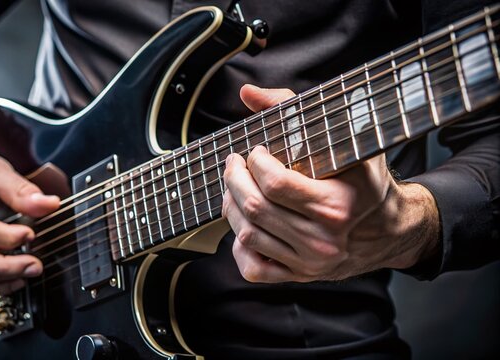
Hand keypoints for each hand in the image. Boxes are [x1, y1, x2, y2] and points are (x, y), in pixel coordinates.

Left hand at [222, 85, 439, 282]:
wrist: (393, 230)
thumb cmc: (369, 181)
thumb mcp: (346, 139)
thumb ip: (294, 109)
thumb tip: (247, 93)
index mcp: (335, 205)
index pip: (274, 184)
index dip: (255, 163)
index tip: (256, 151)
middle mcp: (322, 239)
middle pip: (254, 208)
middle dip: (233, 179)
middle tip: (234, 164)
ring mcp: (309, 262)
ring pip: (247, 235)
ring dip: (232, 206)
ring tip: (236, 188)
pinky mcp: (301, 275)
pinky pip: (254, 269)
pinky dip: (239, 247)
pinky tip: (245, 225)